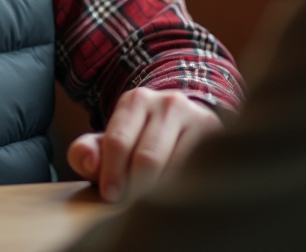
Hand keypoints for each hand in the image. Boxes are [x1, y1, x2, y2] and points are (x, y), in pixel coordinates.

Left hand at [66, 88, 221, 202]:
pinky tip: (176, 195)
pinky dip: (185, 187)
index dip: (112, 173)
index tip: (110, 196)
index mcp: (136, 100)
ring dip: (161, 191)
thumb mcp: (107, 141)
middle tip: (130, 205)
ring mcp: (197, 118)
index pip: (118, 141)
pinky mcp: (219, 136)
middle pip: (148, 157)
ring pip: (176, 166)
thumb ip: (86, 152)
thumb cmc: (137, 140)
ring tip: (151, 202)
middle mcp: (168, 103)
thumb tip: (89, 163)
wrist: (183, 125)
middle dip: (136, 186)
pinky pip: (199, 169)